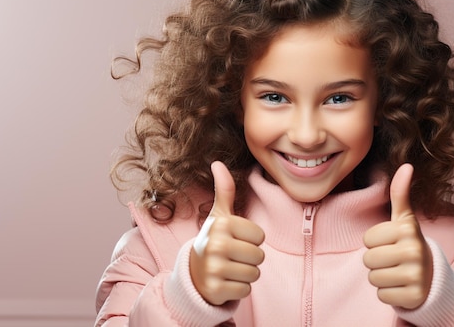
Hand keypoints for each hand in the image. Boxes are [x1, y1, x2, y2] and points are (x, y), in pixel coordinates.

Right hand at [189, 161, 264, 305]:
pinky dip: (238, 289)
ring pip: (254, 274)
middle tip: (232, 256)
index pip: (260, 236)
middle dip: (250, 259)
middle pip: (259, 256)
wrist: (193, 273)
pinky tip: (225, 282)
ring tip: (230, 268)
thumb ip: (224, 190)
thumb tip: (218, 163)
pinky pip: (246, 290)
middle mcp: (216, 244)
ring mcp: (214, 268)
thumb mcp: (219, 215)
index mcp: (221, 224)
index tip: (235, 240)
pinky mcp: (215, 289)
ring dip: (245, 274)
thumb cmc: (214, 240)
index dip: (251, 240)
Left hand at [363, 164, 432, 309]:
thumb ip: (401, 194)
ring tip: (397, 272)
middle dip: (376, 261)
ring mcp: (416, 275)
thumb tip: (406, 165)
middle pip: (368, 260)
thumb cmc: (410, 245)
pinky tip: (402, 286)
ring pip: (373, 278)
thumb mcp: (405, 220)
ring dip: (381, 278)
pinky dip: (389, 293)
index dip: (375, 242)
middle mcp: (414, 251)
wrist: (433, 278)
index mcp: (408, 230)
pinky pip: (382, 295)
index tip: (391, 243)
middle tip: (394, 260)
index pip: (367, 239)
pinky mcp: (414, 296)